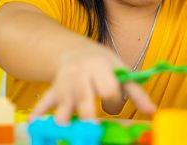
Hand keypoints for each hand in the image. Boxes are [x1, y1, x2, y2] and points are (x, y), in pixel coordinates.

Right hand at [30, 45, 156, 123]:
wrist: (73, 51)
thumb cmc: (102, 64)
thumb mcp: (121, 71)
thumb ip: (136, 92)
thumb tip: (153, 111)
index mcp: (100, 68)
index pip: (108, 88)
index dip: (113, 101)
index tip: (114, 107)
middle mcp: (80, 75)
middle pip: (84, 99)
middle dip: (87, 117)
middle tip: (92, 132)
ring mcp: (65, 84)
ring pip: (63, 105)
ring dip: (63, 121)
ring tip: (66, 136)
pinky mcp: (53, 92)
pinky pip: (44, 103)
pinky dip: (38, 114)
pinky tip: (33, 126)